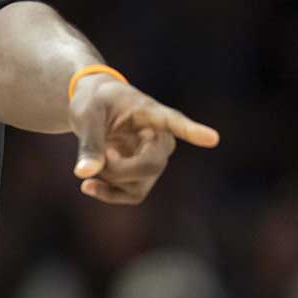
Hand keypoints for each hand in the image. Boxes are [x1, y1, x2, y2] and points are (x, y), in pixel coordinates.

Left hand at [69, 75, 218, 204]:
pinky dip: (108, 194)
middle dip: (117, 169)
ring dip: (109, 180)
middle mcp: (160, 140)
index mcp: (152, 114)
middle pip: (151, 166)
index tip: (212, 138)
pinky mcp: (142, 176)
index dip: (193, 131)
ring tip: (92, 161)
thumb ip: (89, 142)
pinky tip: (88, 186)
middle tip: (96, 156)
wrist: (94, 108)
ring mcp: (154, 160)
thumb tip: (85, 173)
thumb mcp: (87, 115)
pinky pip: (131, 195)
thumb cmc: (94, 102)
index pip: (175, 122)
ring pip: (139, 186)